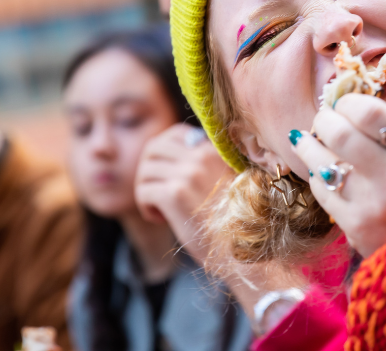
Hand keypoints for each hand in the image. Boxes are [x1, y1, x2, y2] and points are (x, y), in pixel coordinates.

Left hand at [134, 123, 233, 260]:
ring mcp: (188, 173)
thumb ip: (204, 166)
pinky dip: (146, 206)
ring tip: (160, 209)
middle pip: (153, 148)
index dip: (163, 153)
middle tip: (155, 190)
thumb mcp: (224, 182)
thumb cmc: (234, 222)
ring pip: (145, 170)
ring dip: (145, 190)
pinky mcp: (175, 195)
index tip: (167, 174)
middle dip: (147, 170)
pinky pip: (144, 191)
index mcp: (214, 151)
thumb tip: (172, 160)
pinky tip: (161, 219)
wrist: (241, 250)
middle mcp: (201, 156)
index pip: (175, 134)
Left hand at [290, 93, 385, 256]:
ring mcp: (372, 205)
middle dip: (324, 120)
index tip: (344, 103)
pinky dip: (319, 176)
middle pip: (339, 134)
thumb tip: (342, 107)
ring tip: (306, 140)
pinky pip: (322, 190)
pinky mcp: (354, 227)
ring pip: (321, 163)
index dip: (348, 102)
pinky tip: (323, 171)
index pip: (369, 112)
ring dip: (308, 146)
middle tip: (324, 119)